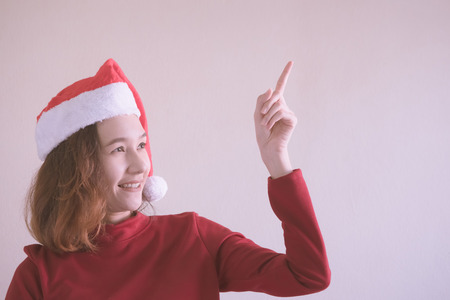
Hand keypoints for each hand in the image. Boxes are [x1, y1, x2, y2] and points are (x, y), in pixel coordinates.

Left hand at [254, 61, 296, 177]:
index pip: (281, 85)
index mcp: (275, 102)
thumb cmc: (261, 131)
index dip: (285, 73)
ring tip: (265, 124)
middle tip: (261, 114)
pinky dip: (273, 119)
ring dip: (268, 114)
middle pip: (276, 94)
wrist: (267, 145)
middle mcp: (283, 105)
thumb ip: (262, 100)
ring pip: (278, 104)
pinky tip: (271, 126)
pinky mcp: (292, 119)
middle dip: (266, 104)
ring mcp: (289, 111)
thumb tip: (272, 89)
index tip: (291, 62)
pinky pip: (281, 112)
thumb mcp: (257, 113)